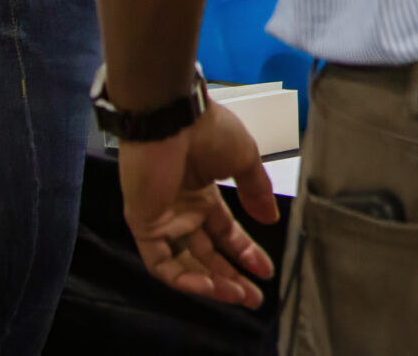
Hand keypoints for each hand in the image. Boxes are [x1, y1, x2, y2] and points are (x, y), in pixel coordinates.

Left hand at [116, 103, 278, 305]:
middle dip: (231, 278)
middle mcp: (183, 213)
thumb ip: (255, 192)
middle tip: (253, 298)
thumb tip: (272, 220)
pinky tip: (209, 286)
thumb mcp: (243, 160)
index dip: (246, 253)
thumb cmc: (209, 133)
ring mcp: (163, 221)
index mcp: (204, 196)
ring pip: (185, 265)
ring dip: (210, 283)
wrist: (173, 120)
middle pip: (207, 255)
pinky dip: (184, 278)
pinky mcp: (145, 226)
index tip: (266, 271)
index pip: (225, 234)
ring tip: (236, 296)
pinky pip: (162, 262)